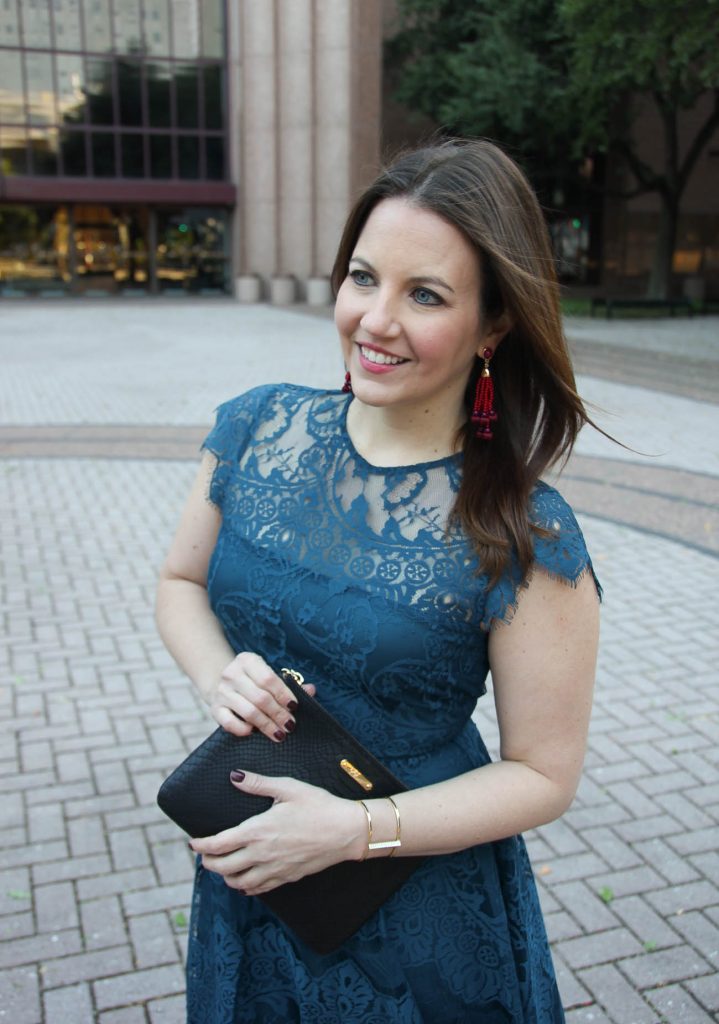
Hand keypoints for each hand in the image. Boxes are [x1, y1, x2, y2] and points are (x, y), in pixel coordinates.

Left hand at [189, 769, 363, 893]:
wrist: (346, 831)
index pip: (219, 844)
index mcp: (258, 831)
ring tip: (222, 867)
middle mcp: (261, 854)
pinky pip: (258, 889)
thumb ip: (257, 784)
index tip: (193, 842)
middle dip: (208, 862)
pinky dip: (246, 887)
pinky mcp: (287, 877)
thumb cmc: (319, 806)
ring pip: (238, 883)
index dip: (201, 845)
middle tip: (204, 855)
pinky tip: (245, 880)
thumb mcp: (288, 788)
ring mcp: (274, 869)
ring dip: (225, 877)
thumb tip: (234, 777)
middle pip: (223, 868)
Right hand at [209, 652, 315, 741]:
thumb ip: (290, 684)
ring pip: (248, 712)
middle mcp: (231, 674)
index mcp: (247, 660)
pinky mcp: (214, 709)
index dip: (283, 694)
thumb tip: (311, 690)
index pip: (268, 678)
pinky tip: (254, 732)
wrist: (220, 682)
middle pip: (260, 697)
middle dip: (278, 714)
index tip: (294, 706)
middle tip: (290, 725)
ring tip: (279, 734)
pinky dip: (244, 729)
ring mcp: (221, 691)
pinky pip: (230, 723)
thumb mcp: (268, 675)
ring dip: (266, 725)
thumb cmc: (253, 680)